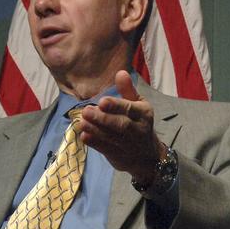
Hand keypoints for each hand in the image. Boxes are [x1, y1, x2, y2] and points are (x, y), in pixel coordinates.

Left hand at [74, 70, 163, 185]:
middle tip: (86, 111)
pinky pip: (106, 150)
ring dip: (95, 130)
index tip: (101, 101)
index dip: (116, 106)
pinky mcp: (119, 156)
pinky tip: (84, 136)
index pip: (130, 109)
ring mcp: (129, 145)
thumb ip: (128, 90)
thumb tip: (121, 72)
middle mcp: (138, 129)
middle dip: (103, 119)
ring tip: (82, 122)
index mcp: (144, 113)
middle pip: (121, 125)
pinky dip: (95, 143)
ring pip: (112, 137)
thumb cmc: (139, 123)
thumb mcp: (139, 105)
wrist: (147, 156)